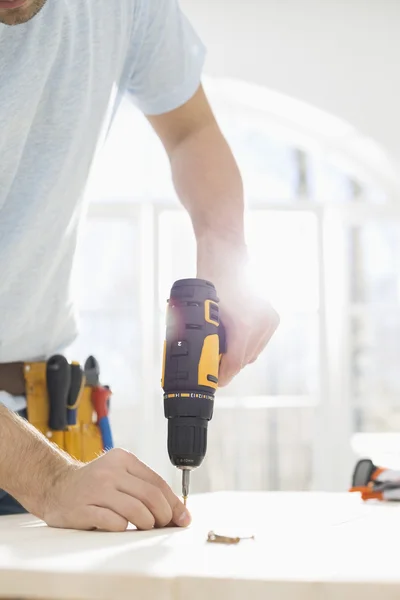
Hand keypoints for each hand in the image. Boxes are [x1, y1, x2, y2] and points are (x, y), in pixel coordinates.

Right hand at [42, 448, 190, 531]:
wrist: (56, 486)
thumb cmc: (94, 484)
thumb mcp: (119, 475)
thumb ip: (144, 487)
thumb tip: (177, 511)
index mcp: (123, 459)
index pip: (157, 482)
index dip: (173, 503)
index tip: (182, 517)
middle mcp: (110, 471)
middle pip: (150, 497)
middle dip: (163, 516)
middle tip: (162, 525)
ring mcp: (96, 489)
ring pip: (136, 510)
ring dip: (146, 524)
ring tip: (144, 527)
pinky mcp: (83, 508)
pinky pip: (114, 522)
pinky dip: (124, 528)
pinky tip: (121, 527)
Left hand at [197, 239, 279, 386]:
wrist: (226, 255)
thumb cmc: (211, 280)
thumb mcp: (203, 313)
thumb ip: (205, 340)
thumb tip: (202, 361)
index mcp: (245, 325)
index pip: (235, 363)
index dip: (221, 375)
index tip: (211, 381)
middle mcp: (262, 324)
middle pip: (245, 360)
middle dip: (228, 365)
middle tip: (210, 366)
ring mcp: (270, 319)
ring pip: (253, 352)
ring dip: (238, 354)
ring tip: (220, 350)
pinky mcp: (272, 317)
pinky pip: (259, 341)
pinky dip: (247, 344)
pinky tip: (234, 338)